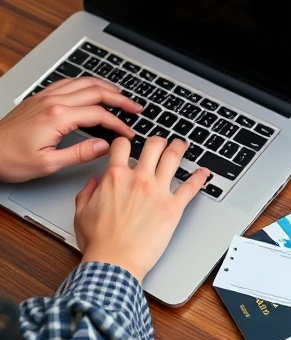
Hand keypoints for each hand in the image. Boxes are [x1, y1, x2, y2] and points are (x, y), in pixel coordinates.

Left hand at [0, 77, 141, 182]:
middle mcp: (53, 102)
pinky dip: (86, 83)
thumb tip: (104, 146)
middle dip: (120, 99)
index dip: (119, 124)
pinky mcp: (40, 98)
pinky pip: (68, 83)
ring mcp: (46, 97)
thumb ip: (80, 153)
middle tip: (137, 107)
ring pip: (83, 82)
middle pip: (95, 91)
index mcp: (57, 117)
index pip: (99, 115)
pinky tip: (92, 89)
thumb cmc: (10, 159)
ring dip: (106, 87)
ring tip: (121, 96)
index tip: (129, 134)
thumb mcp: (48, 164)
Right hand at [74, 136, 209, 281]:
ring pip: (173, 158)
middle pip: (153, 146)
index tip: (128, 145)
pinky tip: (203, 172)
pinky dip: (199, 178)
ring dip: (179, 148)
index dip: (125, 142)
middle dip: (158, 141)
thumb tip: (95, 182)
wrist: (115, 262)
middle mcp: (138, 179)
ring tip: (182, 145)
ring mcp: (158, 191)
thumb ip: (87, 192)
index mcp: (115, 177)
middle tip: (161, 142)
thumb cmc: (99, 242)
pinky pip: (190, 187)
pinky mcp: (173, 207)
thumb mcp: (81, 212)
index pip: (122, 146)